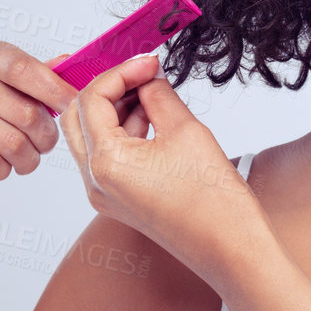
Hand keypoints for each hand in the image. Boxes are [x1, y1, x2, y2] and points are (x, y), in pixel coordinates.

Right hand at [0, 45, 79, 211]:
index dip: (54, 90)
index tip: (72, 106)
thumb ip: (44, 78)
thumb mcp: (20, 94)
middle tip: (44, 143)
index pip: (22, 68)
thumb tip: (68, 62)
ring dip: (27, 158)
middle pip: (24, 112)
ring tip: (23, 157)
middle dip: (45, 136)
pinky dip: (3, 171)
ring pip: (10, 142)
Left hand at [58, 53, 263, 283]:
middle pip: (79, 116)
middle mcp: (94, 181)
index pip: (92, 99)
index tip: (147, 61)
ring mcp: (103, 194)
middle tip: (141, 72)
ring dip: (116, 109)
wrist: (231, 248)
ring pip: (91, 136)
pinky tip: (154, 120)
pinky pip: (108, 156)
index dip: (120, 72)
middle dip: (108, 88)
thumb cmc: (214, 200)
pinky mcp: (118, 201)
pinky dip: (123, 132)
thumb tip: (147, 77)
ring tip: (153, 95)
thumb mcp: (185, 130)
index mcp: (105, 163)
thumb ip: (158, 95)